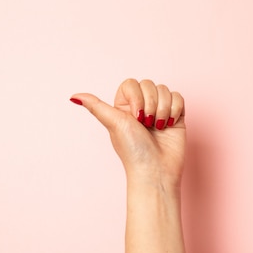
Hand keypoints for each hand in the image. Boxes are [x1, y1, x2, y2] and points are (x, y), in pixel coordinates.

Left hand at [70, 78, 185, 189]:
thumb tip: (73, 96)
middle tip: (147, 124)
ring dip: (163, 109)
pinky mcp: (175, 116)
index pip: (132, 83)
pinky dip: (175, 110)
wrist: (156, 169)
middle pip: (150, 84)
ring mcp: (159, 110)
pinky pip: (178, 97)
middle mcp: (142, 106)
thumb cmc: (133, 150)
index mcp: (124, 106)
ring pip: (165, 90)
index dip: (136, 97)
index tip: (135, 116)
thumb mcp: (113, 124)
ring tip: (158, 127)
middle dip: (151, 105)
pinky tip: (169, 124)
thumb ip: (96, 106)